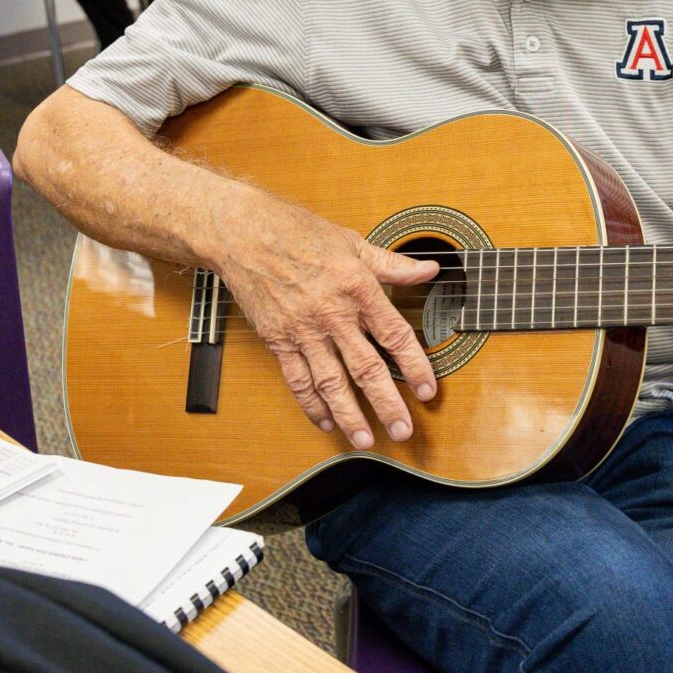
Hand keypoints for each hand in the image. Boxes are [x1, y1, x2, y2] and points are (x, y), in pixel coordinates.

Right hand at [211, 188, 440, 449]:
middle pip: (366, 368)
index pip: (395, 335)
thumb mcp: (352, 241)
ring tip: (365, 440)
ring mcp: (303, 331)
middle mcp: (332, 315)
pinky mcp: (278, 340)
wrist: (243, 234)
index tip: (428, 391)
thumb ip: (392, 264)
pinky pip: (297, 380)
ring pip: (331, 382)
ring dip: (349, 415)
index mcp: (357, 288)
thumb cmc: (297, 232)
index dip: (415, 366)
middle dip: (387, 404)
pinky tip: (325, 421)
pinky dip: (311, 404)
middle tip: (403, 431)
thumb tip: (429, 270)